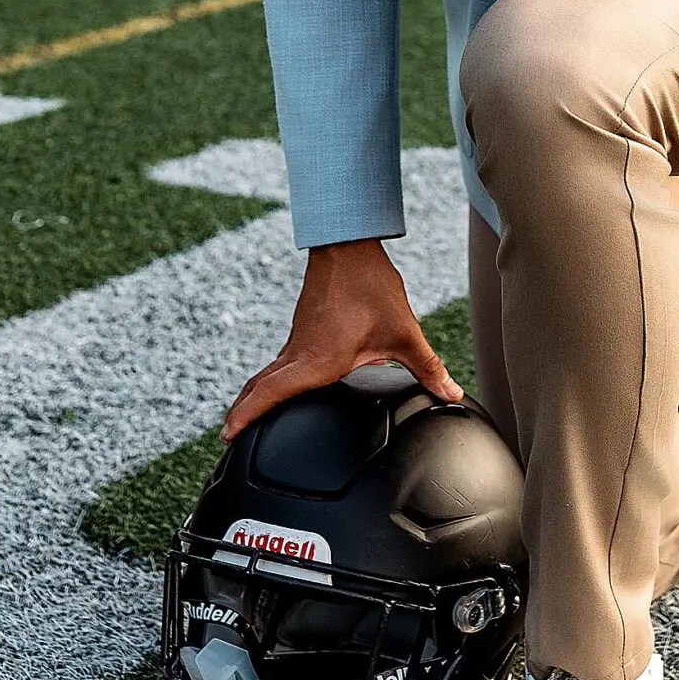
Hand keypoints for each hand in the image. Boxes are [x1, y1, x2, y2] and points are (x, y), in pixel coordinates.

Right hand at [222, 237, 463, 442]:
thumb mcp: (404, 332)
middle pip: (261, 386)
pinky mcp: (303, 329)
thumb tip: (451, 394)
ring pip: (269, 373)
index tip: (227, 433)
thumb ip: (428, 367)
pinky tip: (280, 387)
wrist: (348, 243)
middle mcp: (301, 352)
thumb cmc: (371, 286)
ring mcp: (298, 339)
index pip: (273, 392)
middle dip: (243, 412)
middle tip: (228, 435)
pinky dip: (270, 379)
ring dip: (256, 395)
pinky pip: (280, 362)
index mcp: (319, 359)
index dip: (248, 414)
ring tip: (247, 417)